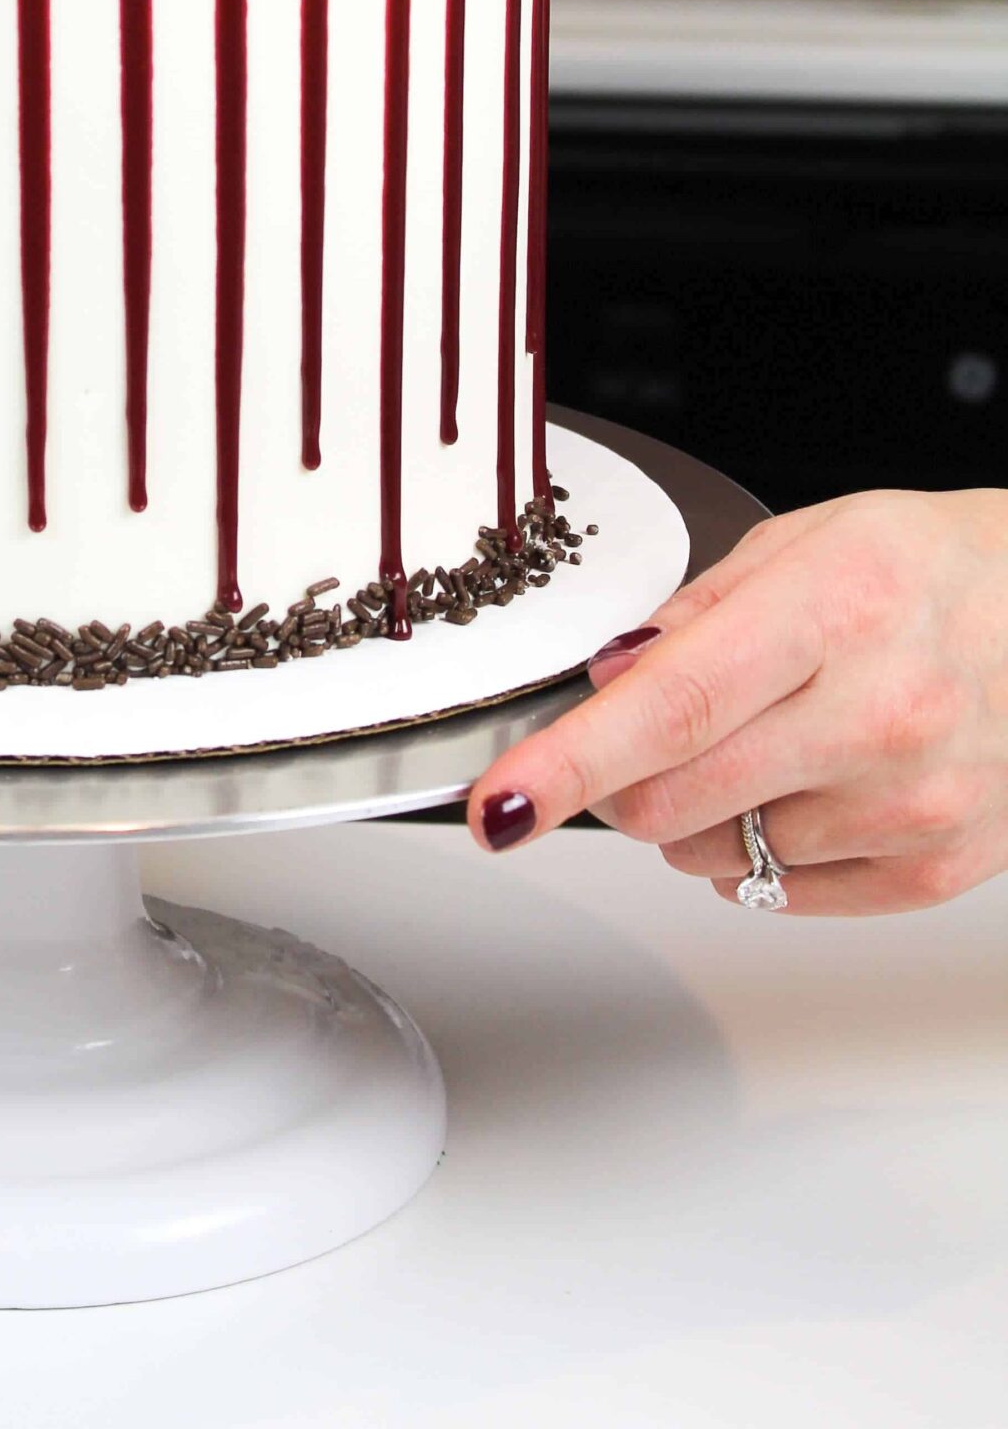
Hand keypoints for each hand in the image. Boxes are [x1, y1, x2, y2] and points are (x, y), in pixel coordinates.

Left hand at [467, 490, 1007, 914]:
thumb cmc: (933, 571)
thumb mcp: (807, 543)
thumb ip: (695, 613)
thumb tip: (608, 680)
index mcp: (833, 613)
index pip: (671, 708)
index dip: (569, 763)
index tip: (500, 804)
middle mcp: (878, 716)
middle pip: (675, 800)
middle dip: (622, 782)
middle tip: (651, 736)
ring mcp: (912, 804)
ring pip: (716, 855)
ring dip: (700, 812)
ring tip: (771, 740)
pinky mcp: (936, 869)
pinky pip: (784, 892)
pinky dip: (761, 852)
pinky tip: (808, 785)